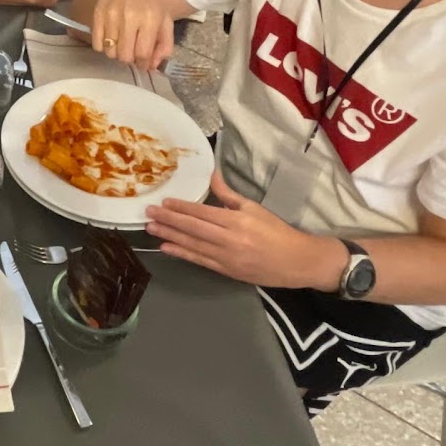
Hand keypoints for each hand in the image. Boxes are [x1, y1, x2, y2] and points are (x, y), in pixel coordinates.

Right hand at [88, 0, 173, 68]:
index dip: (142, 63)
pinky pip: (97, 44)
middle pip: (124, 56)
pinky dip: (103, 46)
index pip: (142, 53)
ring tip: (121, 44)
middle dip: (129, 58)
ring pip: (110, 52)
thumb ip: (164, 45)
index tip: (142, 62)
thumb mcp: (165, 21)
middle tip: (132, 51)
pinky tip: (111, 39)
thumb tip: (151, 66)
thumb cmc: (151, 0)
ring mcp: (111, 16)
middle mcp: (129, 18)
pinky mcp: (97, 14)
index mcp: (150, 19)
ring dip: (116, 53)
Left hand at [145, 171, 343, 287]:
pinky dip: (181, 253)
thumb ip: (229, 194)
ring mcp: (226, 257)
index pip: (203, 213)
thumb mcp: (254, 208)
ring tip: (151, 228)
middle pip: (193, 228)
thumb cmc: (276, 232)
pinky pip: (199, 261)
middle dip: (169, 220)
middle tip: (149, 213)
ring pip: (192, 245)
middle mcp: (229, 239)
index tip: (164, 201)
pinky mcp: (225, 271)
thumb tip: (211, 174)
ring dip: (169, 236)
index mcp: (237, 221)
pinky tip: (166, 247)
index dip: (181, 207)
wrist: (296, 262)